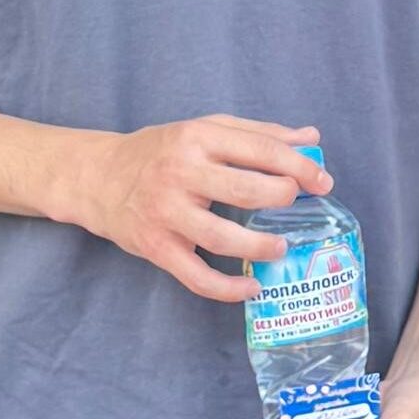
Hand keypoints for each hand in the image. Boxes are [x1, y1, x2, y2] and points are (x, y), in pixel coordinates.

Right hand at [58, 116, 329, 302]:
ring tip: (280, 248)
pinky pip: (196, 276)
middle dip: (282, 199)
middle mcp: (180, 173)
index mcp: (198, 138)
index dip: (299, 167)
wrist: (95, 177)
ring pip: (222, 237)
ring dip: (259, 247)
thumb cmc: (160, 151)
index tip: (323, 182)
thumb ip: (259, 134)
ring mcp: (166, 213)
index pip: (260, 151)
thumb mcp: (205, 129)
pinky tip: (252, 287)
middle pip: (245, 191)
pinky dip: (227, 288)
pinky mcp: (155, 247)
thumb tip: (312, 138)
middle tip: (296, 206)